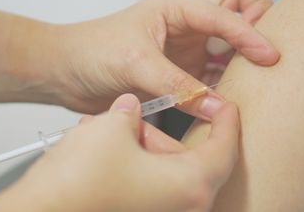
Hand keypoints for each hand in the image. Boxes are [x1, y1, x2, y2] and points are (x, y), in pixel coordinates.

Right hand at [0, 94, 239, 211]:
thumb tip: (131, 109)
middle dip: (160, 131)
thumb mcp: (113, 127)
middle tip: (139, 113)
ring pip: (163, 171)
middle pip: (188, 159)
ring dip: (139, 146)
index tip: (222, 103)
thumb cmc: (77, 183)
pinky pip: (145, 186)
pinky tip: (101, 148)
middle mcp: (181, 208)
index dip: (225, 118)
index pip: (226, 147)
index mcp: (189, 186)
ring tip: (108, 128)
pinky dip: (131, 165)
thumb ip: (132, 112)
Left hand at [47, 0, 278, 113]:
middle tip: (268, 57)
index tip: (269, 58)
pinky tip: (233, 99)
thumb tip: (217, 105)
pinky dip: (227, 85)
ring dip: (245, 60)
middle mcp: (188, 25)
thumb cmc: (90, 51)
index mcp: (177, 8)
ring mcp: (187, 49)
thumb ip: (176, 85)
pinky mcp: (181, 73)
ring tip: (260, 82)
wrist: (65, 71)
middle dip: (258, 27)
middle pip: (240, 11)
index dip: (251, 33)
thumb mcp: (134, 63)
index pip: (228, 12)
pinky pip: (215, 76)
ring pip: (232, 46)